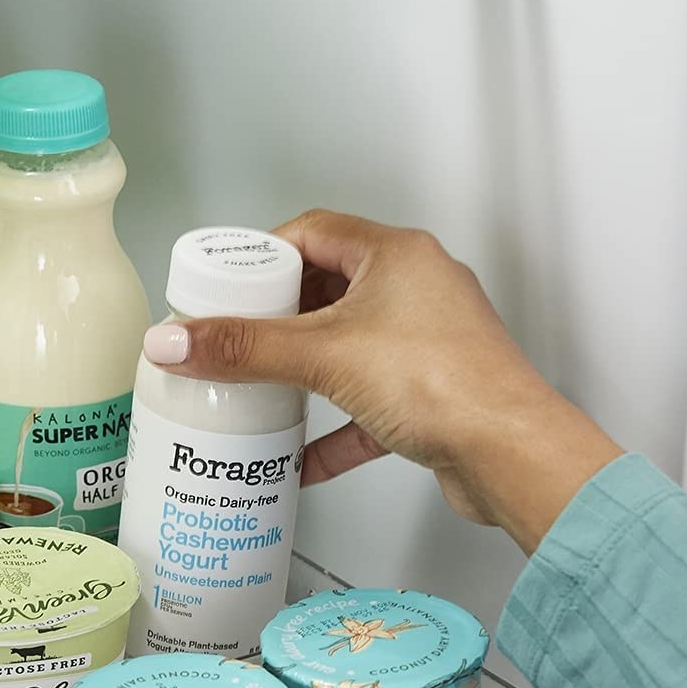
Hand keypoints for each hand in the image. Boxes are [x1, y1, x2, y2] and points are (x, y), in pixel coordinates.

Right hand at [143, 212, 623, 552]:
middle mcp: (416, 289)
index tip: (223, 288)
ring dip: (302, 371)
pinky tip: (299, 455)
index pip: (312, 232)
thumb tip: (176, 340)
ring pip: (346, 346)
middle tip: (232, 339)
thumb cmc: (445, 383)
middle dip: (276, 320)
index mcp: (396, 255)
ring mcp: (426, 341)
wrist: (510, 453)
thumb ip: (245, 350)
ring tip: (258, 389)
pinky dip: (331, 425)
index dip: (262, 257)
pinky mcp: (430, 392)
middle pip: (325, 289)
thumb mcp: (324, 357)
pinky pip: (366, 401)